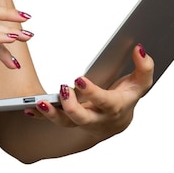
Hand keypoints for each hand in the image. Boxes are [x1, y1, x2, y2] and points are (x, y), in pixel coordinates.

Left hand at [27, 44, 153, 139]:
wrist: (119, 120)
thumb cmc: (127, 96)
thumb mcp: (141, 83)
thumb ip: (144, 67)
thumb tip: (139, 49)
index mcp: (115, 107)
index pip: (105, 102)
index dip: (92, 93)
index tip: (79, 79)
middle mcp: (97, 117)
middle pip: (83, 118)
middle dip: (71, 107)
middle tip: (61, 90)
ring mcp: (82, 121)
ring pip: (66, 123)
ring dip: (51, 115)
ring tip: (39, 102)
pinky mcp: (70, 120)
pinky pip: (54, 120)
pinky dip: (41, 116)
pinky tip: (29, 108)